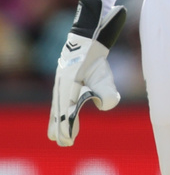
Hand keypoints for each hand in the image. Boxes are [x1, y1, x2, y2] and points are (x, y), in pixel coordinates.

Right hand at [48, 0, 126, 146]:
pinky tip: (59, 118)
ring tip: (56, 136)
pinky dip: (57, 110)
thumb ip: (106, 88)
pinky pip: (59, 97)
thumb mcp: (104, 69)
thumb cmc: (97, 52)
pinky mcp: (64, 78)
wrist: (88, 32)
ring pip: (58, 103)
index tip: (69, 138)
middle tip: (64, 142)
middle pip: (60, 108)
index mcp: (70, 81)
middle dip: (61, 126)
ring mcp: (62, 79)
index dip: (68, 124)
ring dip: (57, 120)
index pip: (68, 108)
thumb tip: (108, 104)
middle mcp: (62, 82)